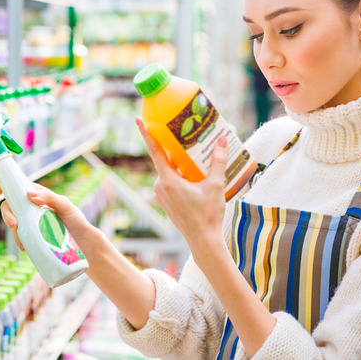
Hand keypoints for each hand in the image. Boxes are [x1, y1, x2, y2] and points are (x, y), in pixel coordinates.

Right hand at [0, 181, 92, 252]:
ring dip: (12, 230)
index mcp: (38, 194)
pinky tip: (24, 247)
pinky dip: (19, 240)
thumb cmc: (75, 219)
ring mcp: (31, 220)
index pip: (17, 187)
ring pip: (13, 221)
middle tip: (14, 224)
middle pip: (10, 206)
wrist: (83, 241)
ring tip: (21, 241)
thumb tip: (29, 194)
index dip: (4, 186)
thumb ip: (50, 197)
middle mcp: (31, 206)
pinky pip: (20, 234)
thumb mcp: (65, 205)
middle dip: (7, 214)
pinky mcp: (32, 233)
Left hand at [136, 117, 227, 250]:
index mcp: (168, 180)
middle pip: (164, 159)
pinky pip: (169, 181)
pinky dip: (178, 174)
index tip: (139, 120)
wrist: (203, 241)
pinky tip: (192, 172)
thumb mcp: (215, 185)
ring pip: (168, 171)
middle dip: (172, 146)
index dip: (147, 134)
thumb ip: (218, 161)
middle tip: (182, 132)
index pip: (155, 151)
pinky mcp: (165, 201)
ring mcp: (161, 194)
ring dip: (178, 162)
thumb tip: (221, 139)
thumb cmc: (208, 215)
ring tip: (193, 152)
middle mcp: (160, 186)